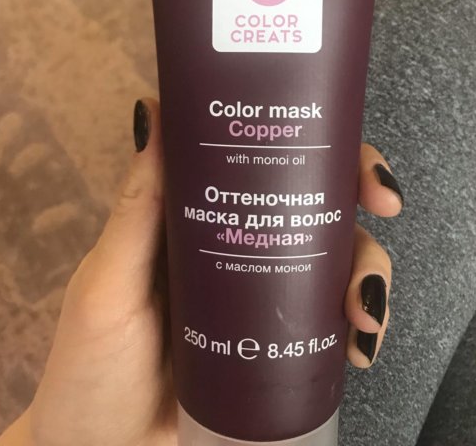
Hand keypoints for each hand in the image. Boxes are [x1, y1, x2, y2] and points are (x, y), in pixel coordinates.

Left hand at [0, 98, 402, 445]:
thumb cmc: (92, 364)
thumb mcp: (110, 283)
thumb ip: (135, 209)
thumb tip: (152, 112)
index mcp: (199, 213)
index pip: (262, 158)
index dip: (314, 143)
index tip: (347, 149)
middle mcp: (238, 242)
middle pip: (314, 202)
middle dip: (358, 201)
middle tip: (383, 209)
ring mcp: (261, 295)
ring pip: (334, 260)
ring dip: (368, 273)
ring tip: (364, 314)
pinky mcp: (277, 342)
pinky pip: (330, 322)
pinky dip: (359, 327)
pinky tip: (360, 347)